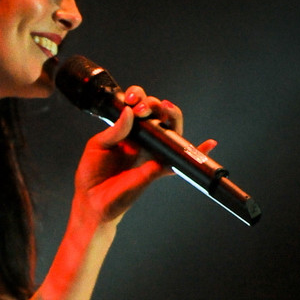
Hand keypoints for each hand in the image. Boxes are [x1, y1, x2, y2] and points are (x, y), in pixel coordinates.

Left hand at [74, 85, 216, 223]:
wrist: (93, 201)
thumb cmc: (92, 173)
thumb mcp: (98, 146)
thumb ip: (114, 131)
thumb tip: (129, 112)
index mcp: (125, 131)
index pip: (138, 107)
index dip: (138, 98)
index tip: (132, 100)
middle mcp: (141, 139)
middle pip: (157, 115)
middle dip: (154, 104)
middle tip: (144, 107)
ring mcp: (151, 153)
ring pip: (170, 131)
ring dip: (172, 117)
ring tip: (166, 109)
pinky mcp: (157, 169)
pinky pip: (178, 160)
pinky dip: (197, 152)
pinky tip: (208, 144)